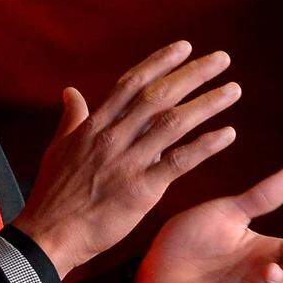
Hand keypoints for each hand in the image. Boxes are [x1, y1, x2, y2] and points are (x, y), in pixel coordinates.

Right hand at [13, 41, 239, 277]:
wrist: (49, 234)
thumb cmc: (52, 194)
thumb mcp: (58, 149)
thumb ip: (71, 118)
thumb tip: (71, 91)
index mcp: (93, 126)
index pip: (130, 84)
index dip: (158, 63)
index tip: (183, 47)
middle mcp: (112, 137)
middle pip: (157, 96)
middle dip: (191, 74)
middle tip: (221, 59)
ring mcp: (127, 162)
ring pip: (172, 124)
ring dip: (206, 104)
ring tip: (233, 90)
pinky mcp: (140, 190)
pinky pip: (178, 162)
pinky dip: (204, 146)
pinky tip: (228, 134)